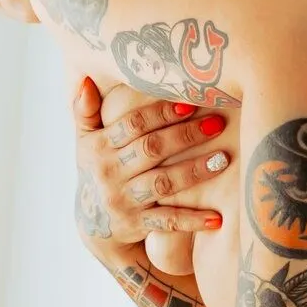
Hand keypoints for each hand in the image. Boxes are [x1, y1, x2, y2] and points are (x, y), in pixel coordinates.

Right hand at [73, 77, 231, 242]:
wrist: (94, 225)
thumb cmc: (98, 171)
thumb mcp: (85, 142)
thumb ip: (84, 111)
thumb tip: (86, 80)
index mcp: (99, 147)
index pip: (133, 125)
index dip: (161, 113)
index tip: (190, 104)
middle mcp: (109, 173)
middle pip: (152, 149)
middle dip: (186, 135)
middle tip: (217, 124)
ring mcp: (123, 201)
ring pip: (163, 183)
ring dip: (194, 171)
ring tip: (223, 160)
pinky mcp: (136, 225)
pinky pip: (167, 222)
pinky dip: (191, 220)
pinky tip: (217, 218)